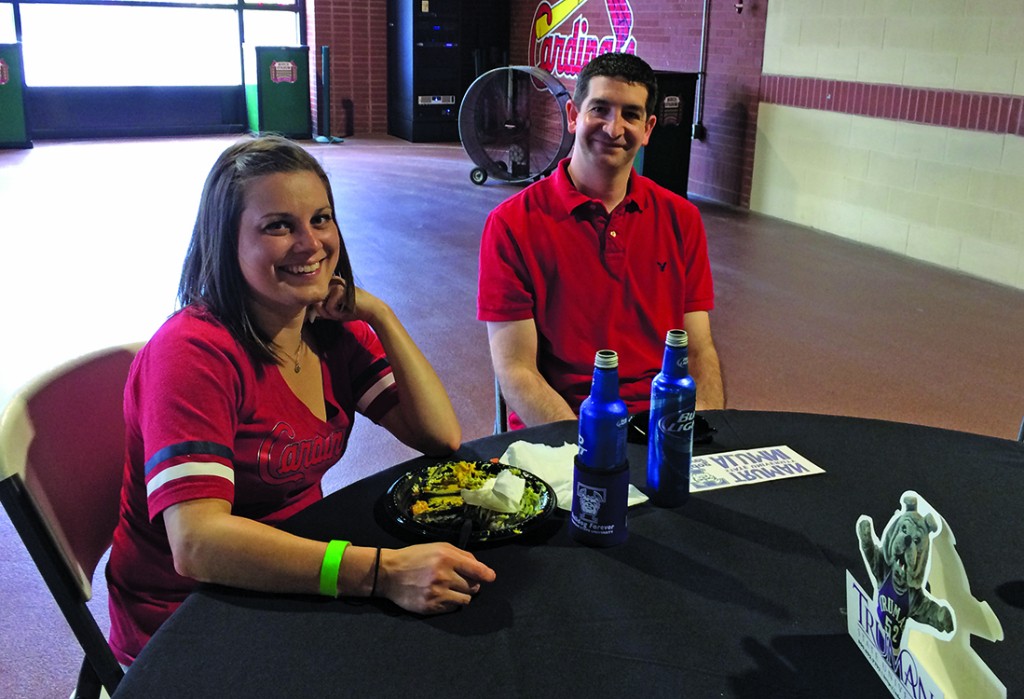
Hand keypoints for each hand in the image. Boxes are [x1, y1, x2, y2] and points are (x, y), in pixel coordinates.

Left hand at [309, 276, 384, 324]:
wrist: (371, 310)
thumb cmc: (353, 310)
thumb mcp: (334, 311)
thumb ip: (322, 310)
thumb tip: (308, 314)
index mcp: (329, 284)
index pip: (315, 299)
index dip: (322, 310)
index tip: (335, 312)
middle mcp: (331, 281)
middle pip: (316, 302)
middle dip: (326, 313)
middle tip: (339, 313)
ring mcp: (335, 283)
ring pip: (321, 305)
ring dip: (331, 313)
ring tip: (343, 311)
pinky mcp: (340, 289)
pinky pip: (329, 307)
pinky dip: (337, 313)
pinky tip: (346, 310)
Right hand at [378, 543, 495, 613]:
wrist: (389, 573)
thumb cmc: (415, 557)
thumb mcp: (438, 547)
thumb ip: (461, 554)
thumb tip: (480, 567)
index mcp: (447, 558)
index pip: (477, 570)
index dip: (487, 575)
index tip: (490, 577)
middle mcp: (443, 576)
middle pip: (473, 586)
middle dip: (470, 584)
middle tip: (460, 580)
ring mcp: (437, 593)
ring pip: (465, 600)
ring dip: (462, 595)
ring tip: (450, 589)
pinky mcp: (430, 607)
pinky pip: (452, 608)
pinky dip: (450, 602)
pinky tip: (440, 595)